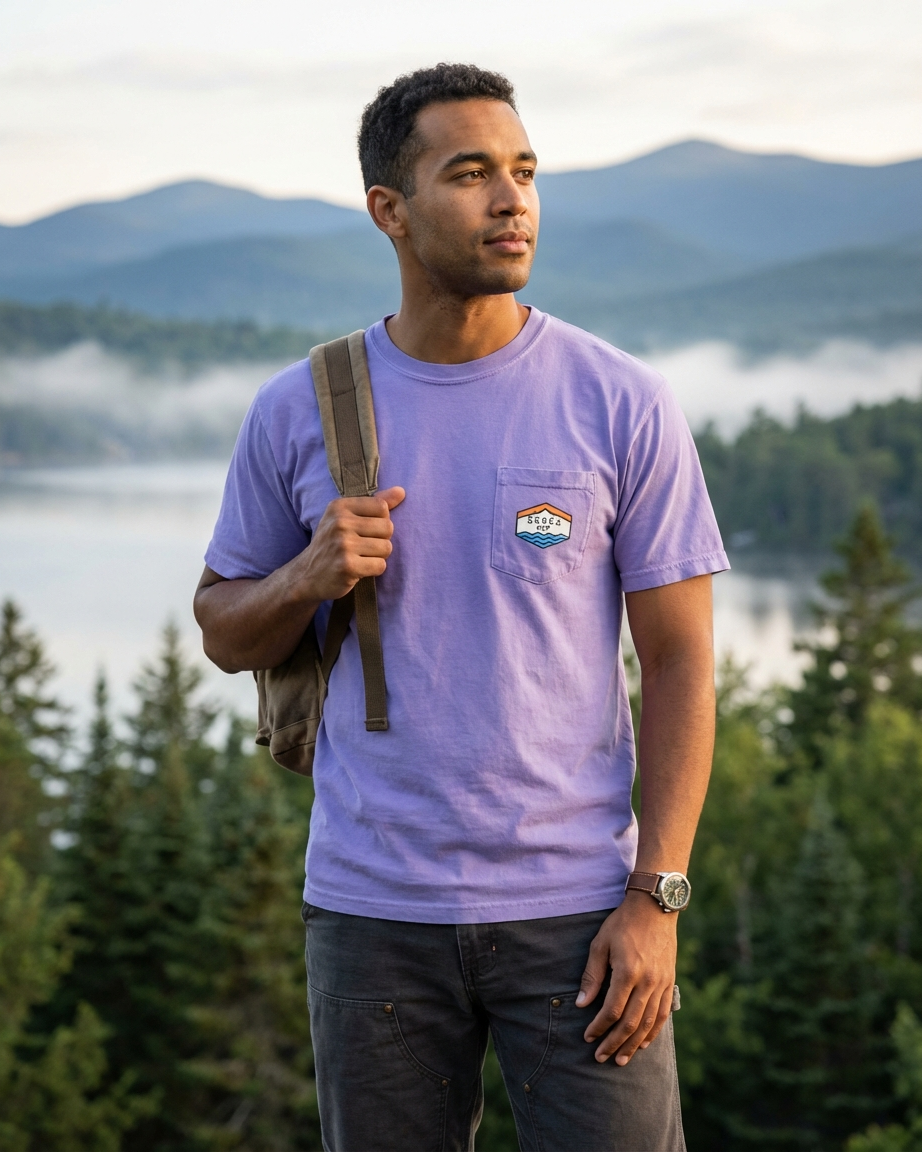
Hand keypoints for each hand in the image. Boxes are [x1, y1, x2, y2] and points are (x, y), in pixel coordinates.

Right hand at [296, 486, 404, 602]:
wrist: (306, 575)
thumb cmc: (332, 544)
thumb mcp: (345, 518)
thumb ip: (374, 504)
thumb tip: (401, 491)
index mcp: (339, 507)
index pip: (382, 507)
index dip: (381, 521)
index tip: (365, 530)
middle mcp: (340, 523)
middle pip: (388, 527)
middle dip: (381, 540)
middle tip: (363, 547)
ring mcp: (343, 545)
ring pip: (386, 548)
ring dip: (378, 556)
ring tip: (361, 558)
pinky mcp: (347, 566)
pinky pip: (380, 565)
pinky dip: (374, 570)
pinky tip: (359, 569)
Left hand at [576, 891, 676, 1064]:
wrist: (654, 908)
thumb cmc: (622, 923)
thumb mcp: (600, 943)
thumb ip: (592, 975)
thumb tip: (581, 1003)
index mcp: (628, 972)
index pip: (612, 1010)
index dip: (599, 1027)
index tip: (588, 1037)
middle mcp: (647, 982)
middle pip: (631, 1023)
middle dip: (615, 1043)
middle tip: (601, 1058)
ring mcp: (661, 983)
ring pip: (648, 1023)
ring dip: (634, 1044)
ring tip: (621, 1059)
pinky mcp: (669, 982)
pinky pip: (663, 1014)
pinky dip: (653, 1032)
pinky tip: (644, 1043)